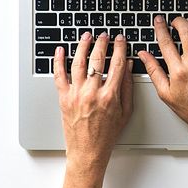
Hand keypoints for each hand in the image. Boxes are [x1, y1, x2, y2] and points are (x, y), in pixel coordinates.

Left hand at [53, 32, 133, 187]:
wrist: (88, 151)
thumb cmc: (107, 134)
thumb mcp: (125, 111)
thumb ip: (127, 87)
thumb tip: (128, 66)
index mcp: (110, 96)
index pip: (116, 64)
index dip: (120, 48)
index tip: (121, 39)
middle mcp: (92, 93)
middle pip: (97, 60)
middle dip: (102, 43)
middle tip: (105, 35)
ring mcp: (76, 95)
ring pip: (78, 63)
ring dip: (83, 46)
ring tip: (87, 36)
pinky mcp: (64, 98)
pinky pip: (59, 76)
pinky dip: (58, 61)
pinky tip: (61, 50)